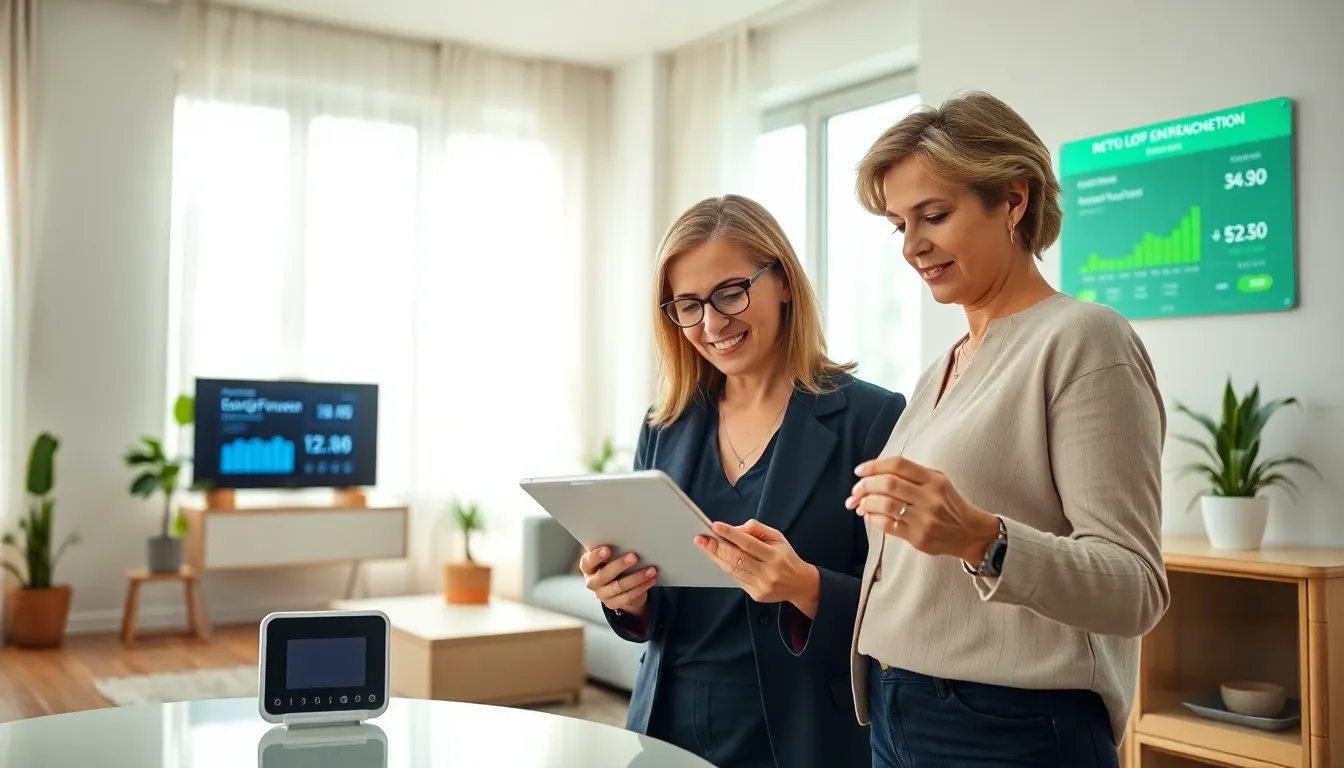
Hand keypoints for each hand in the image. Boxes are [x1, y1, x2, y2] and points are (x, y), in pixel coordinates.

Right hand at [579, 546, 656, 614]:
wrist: (619, 587)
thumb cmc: (614, 564)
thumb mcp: (611, 557)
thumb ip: (614, 551)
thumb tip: (630, 542)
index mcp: (588, 567)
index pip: (588, 561)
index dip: (596, 556)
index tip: (607, 549)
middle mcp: (592, 582)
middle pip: (604, 575)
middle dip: (620, 565)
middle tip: (634, 557)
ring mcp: (601, 594)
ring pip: (619, 587)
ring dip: (637, 577)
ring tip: (651, 570)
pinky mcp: (612, 604)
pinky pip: (628, 596)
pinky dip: (641, 587)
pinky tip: (650, 580)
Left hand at [695, 519, 820, 616]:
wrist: (800, 584)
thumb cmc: (786, 557)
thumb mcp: (777, 537)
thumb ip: (757, 530)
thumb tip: (735, 529)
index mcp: (775, 556)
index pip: (748, 543)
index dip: (730, 534)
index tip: (715, 526)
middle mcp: (768, 572)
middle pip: (737, 559)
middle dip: (716, 547)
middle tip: (701, 538)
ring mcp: (761, 586)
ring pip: (733, 570)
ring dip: (716, 557)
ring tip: (704, 546)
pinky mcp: (756, 595)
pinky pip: (736, 579)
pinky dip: (725, 567)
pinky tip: (717, 558)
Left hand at [847, 456, 1000, 564]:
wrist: (969, 532)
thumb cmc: (948, 503)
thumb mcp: (938, 481)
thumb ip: (911, 474)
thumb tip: (873, 474)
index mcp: (933, 480)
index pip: (898, 465)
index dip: (874, 466)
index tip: (859, 471)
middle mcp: (929, 498)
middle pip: (888, 484)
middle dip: (866, 485)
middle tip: (855, 490)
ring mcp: (924, 519)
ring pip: (885, 505)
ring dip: (866, 503)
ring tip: (859, 504)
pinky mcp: (918, 537)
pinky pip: (888, 525)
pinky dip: (873, 518)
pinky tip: (868, 515)